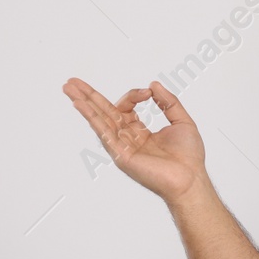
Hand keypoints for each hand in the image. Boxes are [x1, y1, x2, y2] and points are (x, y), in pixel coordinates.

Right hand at [63, 78, 208, 202]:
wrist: (190, 177)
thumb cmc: (189, 155)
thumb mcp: (182, 120)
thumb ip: (168, 102)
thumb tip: (153, 84)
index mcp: (140, 131)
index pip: (126, 107)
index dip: (134, 95)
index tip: (148, 92)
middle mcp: (127, 138)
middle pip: (104, 112)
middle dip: (89, 96)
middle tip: (72, 81)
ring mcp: (122, 146)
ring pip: (99, 120)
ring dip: (84, 103)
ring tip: (68, 88)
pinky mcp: (120, 155)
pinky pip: (103, 132)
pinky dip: (91, 117)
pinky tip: (80, 105)